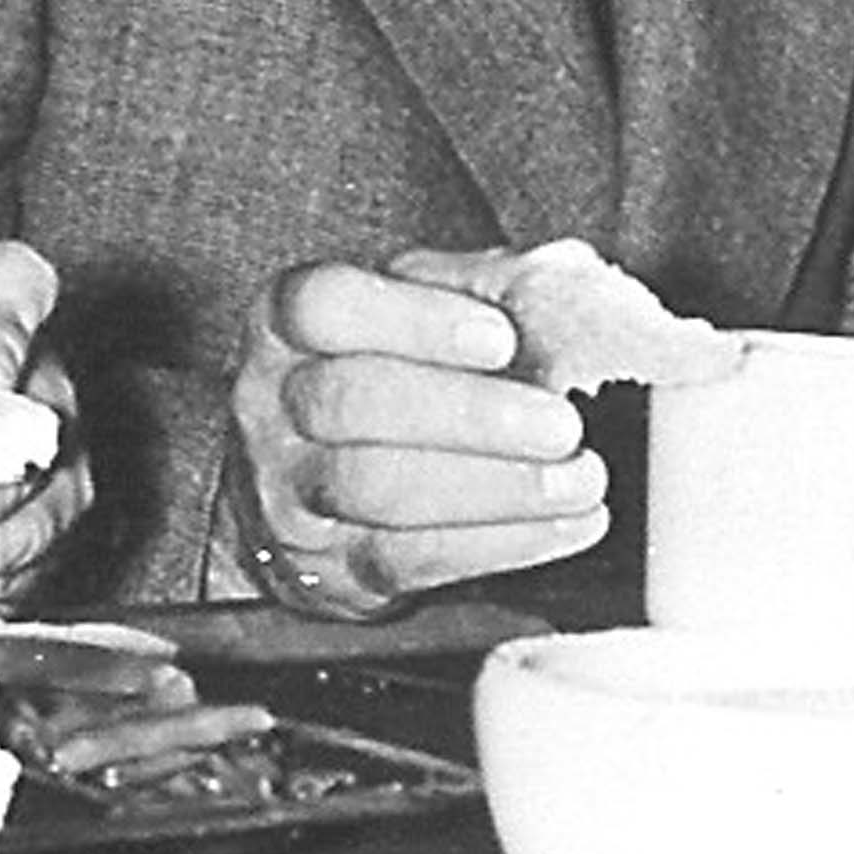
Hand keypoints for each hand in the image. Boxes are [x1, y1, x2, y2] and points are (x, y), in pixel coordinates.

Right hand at [228, 245, 608, 616]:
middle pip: (351, 400)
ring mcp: (292, 492)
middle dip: (471, 415)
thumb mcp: (443, 305)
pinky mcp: (333, 567)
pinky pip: (411, 558)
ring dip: (496, 486)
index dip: (414, 320)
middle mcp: (272, 405)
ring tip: (580, 479)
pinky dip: (501, 543)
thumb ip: (486, 285)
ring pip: (378, 487)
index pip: (324, 304)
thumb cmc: (414, 372)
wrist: (347, 487)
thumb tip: (551, 296)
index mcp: (290, 322)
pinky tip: (566, 525)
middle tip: (563, 426)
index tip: (502, 338)